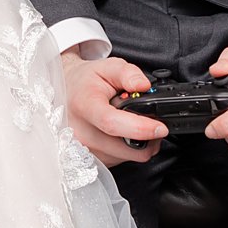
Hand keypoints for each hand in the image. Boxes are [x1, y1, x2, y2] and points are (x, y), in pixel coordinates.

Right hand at [60, 51, 165, 166]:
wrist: (66, 93)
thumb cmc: (85, 81)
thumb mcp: (106, 67)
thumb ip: (128, 73)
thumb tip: (144, 85)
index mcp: (84, 106)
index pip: (112, 124)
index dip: (140, 128)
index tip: (160, 127)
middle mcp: (82, 133)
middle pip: (126, 148)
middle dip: (149, 137)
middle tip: (152, 120)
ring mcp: (85, 150)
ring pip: (128, 157)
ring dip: (140, 144)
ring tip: (133, 123)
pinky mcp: (92, 160)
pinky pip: (121, 160)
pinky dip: (129, 149)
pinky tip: (123, 133)